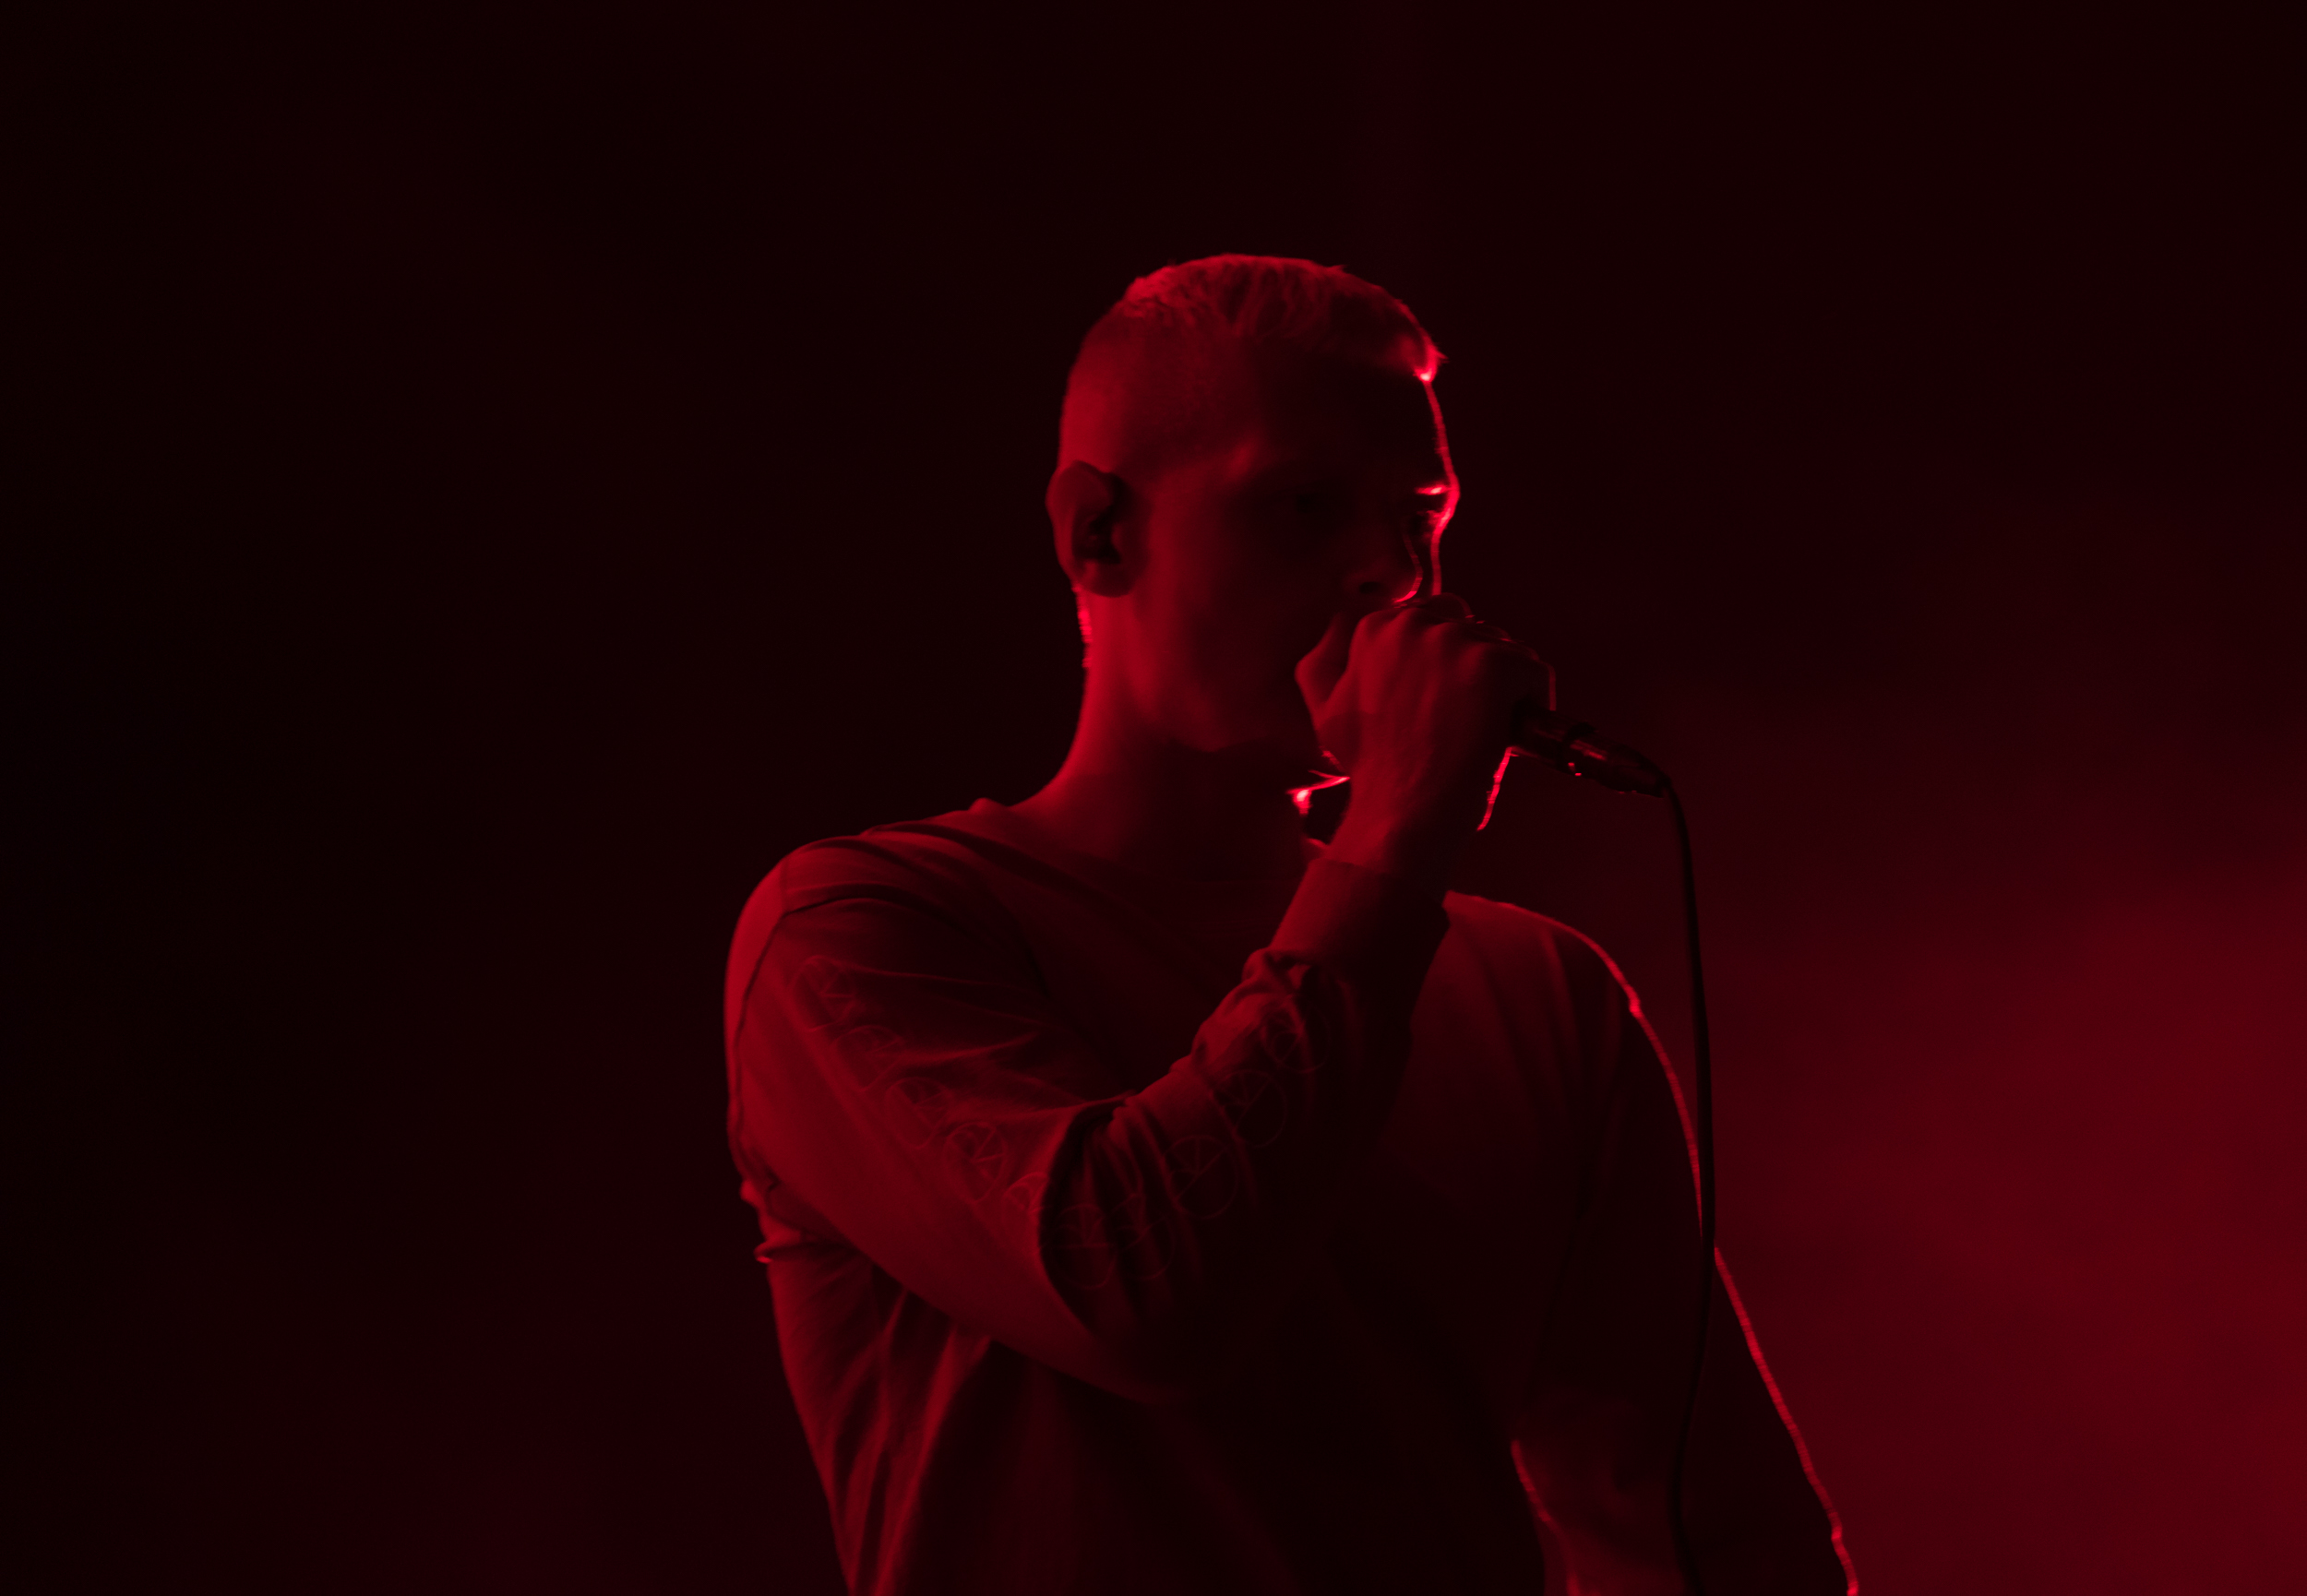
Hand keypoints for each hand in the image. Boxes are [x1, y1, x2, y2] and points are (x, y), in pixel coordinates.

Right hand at [1295, 595, 1553, 889]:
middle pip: (1469, 626)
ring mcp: (1456, 642)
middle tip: (1468, 714)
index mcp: (1374, 628)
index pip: (1431, 620)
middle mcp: (1413, 624)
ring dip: (1503, 686)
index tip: (1446, 700)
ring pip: (1503, 648)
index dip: (1444, 662)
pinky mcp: (1495, 665)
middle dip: (1473, 664)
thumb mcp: (1326, 709)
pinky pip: (1533, 670)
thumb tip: (1342, 624)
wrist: (1400, 812)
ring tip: (1487, 728)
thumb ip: (1326, 662)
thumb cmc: (1370, 770)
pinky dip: (1534, 701)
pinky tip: (1512, 732)